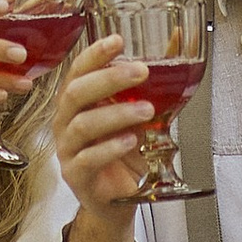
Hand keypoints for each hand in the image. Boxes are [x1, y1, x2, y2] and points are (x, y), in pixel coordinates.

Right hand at [52, 33, 157, 222]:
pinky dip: (110, 147)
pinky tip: (130, 140)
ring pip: (83, 125)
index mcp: (77, 102)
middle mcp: (66, 122)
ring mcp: (68, 150)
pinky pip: (87, 159)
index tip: (118, 41)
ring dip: (117, 114)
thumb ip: (152, 85)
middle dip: (109, 79)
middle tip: (141, 72)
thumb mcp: (140, 116)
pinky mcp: (75, 176)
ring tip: (146, 110)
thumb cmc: (124, 155)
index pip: (78, 71)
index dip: (95, 54)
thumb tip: (176, 43)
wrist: (117, 200)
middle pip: (77, 93)